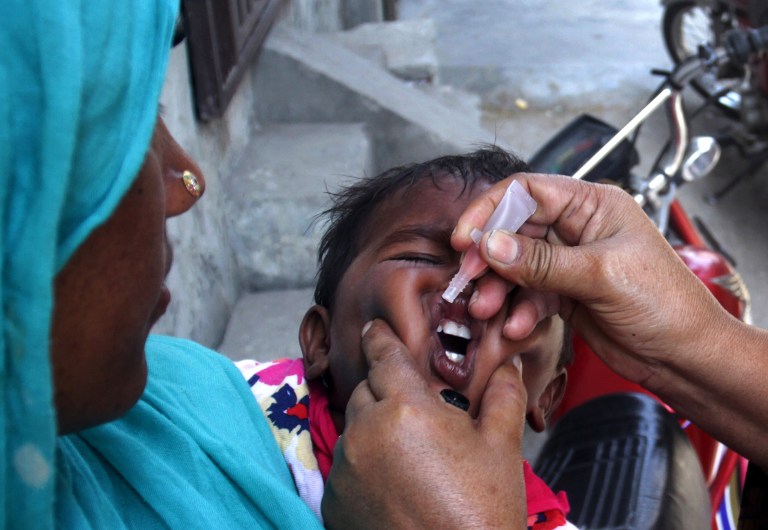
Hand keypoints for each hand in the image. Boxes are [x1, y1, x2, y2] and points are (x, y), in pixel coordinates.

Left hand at [322, 320, 526, 528]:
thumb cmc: (482, 510)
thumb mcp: (501, 448)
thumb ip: (502, 396)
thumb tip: (505, 366)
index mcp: (406, 408)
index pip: (384, 356)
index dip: (380, 338)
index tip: (375, 329)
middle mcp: (367, 431)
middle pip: (366, 391)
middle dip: (385, 392)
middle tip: (415, 412)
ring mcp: (346, 468)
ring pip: (354, 428)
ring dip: (374, 429)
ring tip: (410, 457)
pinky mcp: (334, 500)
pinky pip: (346, 465)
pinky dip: (363, 464)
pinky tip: (393, 483)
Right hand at [453, 173, 732, 388]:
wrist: (684, 357)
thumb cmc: (665, 304)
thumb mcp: (599, 276)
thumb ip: (540, 261)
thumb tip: (491, 244)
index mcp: (593, 205)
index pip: (527, 192)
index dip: (490, 210)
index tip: (466, 238)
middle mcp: (578, 229)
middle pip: (514, 230)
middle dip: (489, 257)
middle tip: (468, 278)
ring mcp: (569, 262)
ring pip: (516, 266)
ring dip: (498, 288)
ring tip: (485, 309)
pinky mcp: (565, 293)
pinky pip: (528, 295)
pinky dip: (518, 310)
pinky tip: (517, 326)